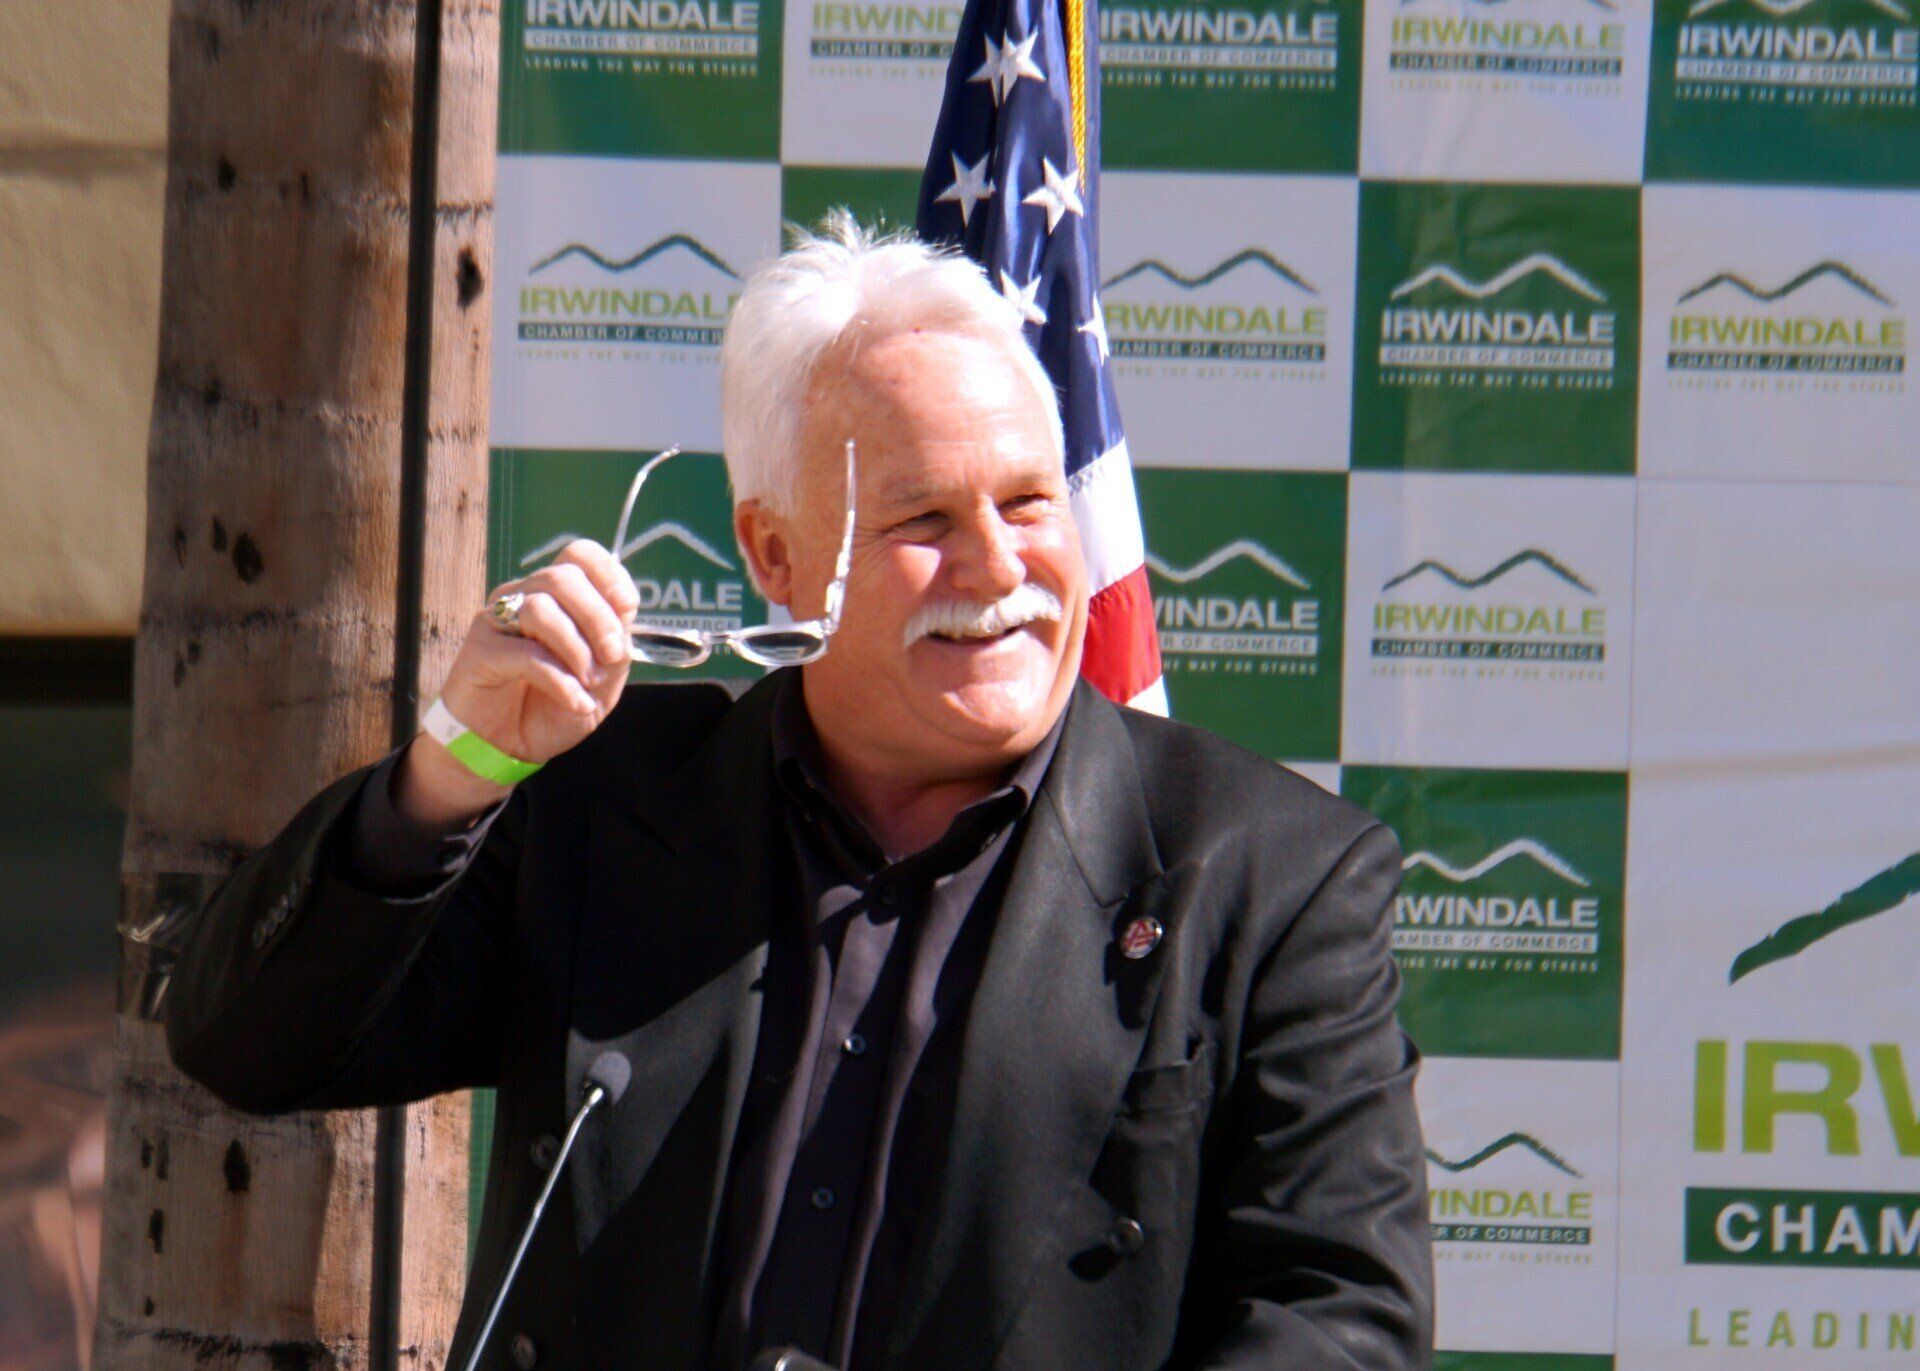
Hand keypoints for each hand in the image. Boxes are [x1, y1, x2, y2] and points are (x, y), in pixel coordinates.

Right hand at [395, 540, 637, 828]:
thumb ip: (615, 640)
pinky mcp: (478, 651)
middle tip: (614, 657)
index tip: (628, 607)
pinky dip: (559, 680)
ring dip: (577, 649)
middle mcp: (522, 598)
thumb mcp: (601, 677)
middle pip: (562, 578)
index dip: (608, 574)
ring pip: (540, 609)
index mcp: (555, 596)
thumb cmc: (553, 707)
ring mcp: (496, 621)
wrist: (507, 749)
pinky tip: (575, 701)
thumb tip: (625, 605)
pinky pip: (524, 654)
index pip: (578, 555)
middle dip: (599, 618)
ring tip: (590, 682)